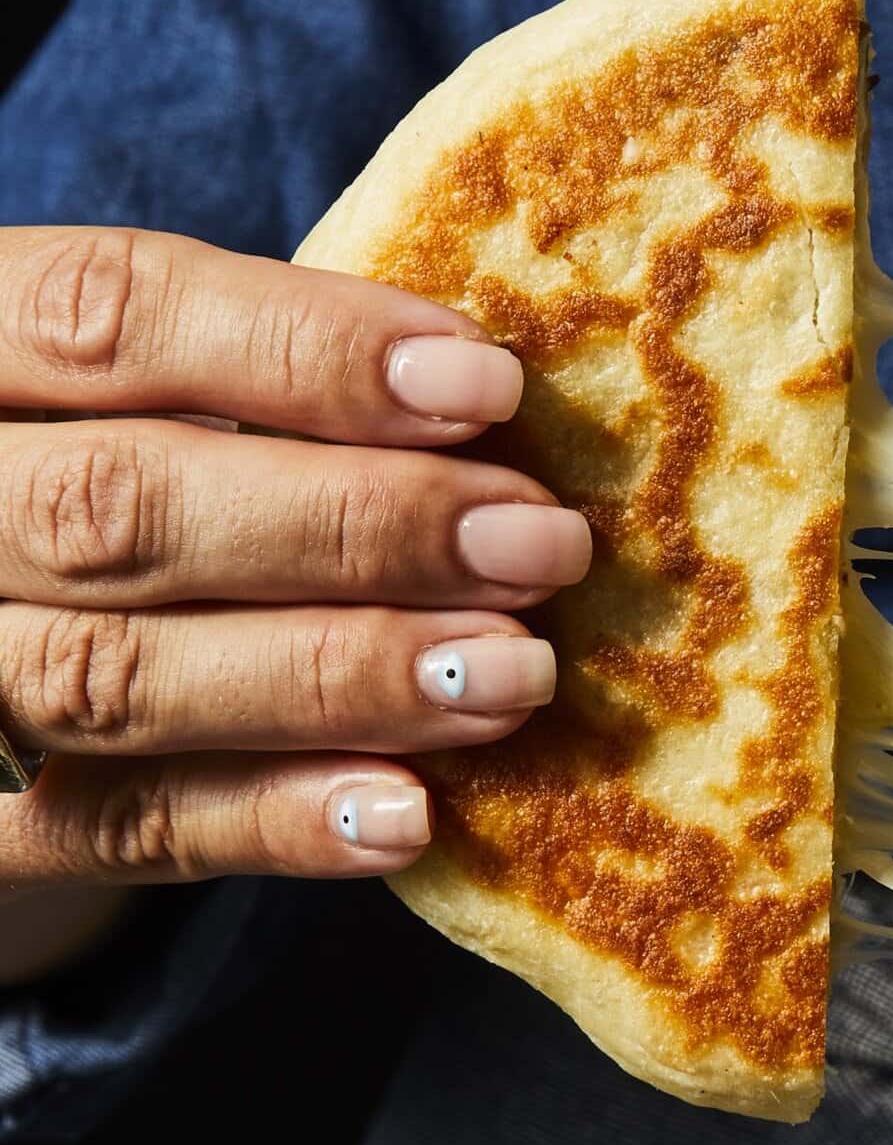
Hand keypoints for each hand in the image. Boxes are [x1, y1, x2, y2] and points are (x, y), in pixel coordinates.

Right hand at [0, 226, 587, 946]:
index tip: (487, 388)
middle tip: (538, 543)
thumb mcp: (133, 386)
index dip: (304, 349)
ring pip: (120, 676)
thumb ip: (260, 382)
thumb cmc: (103, 465)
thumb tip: (490, 406)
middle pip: (118, 505)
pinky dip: (272, 820)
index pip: (105, 316)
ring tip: (512, 673)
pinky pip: (117, 828)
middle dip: (355, 525)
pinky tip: (407, 814)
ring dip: (341, 676)